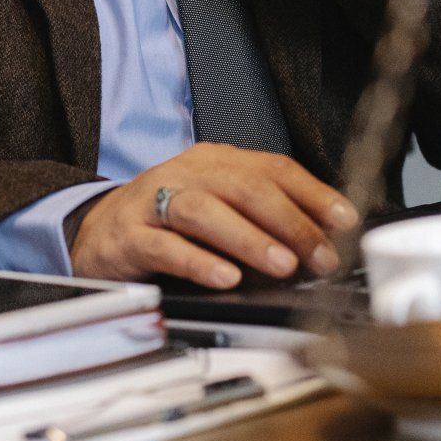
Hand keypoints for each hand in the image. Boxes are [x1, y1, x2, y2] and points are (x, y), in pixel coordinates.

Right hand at [68, 143, 358, 287]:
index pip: (273, 168)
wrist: (95, 231)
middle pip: (244, 187)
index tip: (345, 221)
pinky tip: (225, 278)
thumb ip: (260, 218)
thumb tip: (320, 242)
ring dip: (249, 239)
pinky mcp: (129, 236)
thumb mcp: (217, 208)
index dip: (312, 194)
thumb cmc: (166, 222)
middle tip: (320, 255)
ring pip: (205, 211)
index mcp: (215, 162)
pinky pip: (165, 246)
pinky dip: (198, 261)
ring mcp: (154, 202)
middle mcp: (186, 174)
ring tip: (281, 265)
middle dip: (289, 222)